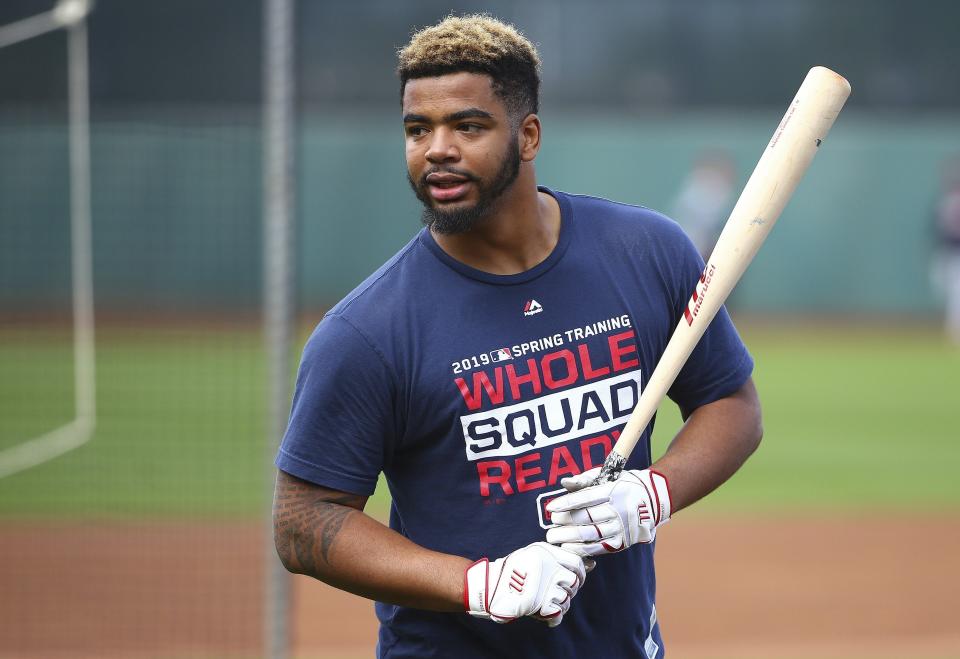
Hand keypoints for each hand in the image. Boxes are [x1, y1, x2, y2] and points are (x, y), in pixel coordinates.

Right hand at [464, 541, 587, 626]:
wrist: (490, 586)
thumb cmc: (515, 571)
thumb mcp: (536, 556)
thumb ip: (561, 559)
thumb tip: (592, 565)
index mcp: (545, 551)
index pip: (576, 561)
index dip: (580, 573)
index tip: (576, 579)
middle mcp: (546, 565)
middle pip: (573, 582)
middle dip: (568, 590)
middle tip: (554, 592)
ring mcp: (543, 584)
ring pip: (566, 598)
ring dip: (559, 604)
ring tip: (545, 602)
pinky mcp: (539, 601)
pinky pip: (558, 612)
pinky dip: (553, 616)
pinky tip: (543, 612)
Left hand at [545, 467, 671, 556]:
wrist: (653, 499)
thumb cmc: (623, 484)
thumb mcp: (607, 476)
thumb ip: (584, 479)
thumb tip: (564, 483)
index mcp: (614, 491)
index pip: (586, 498)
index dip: (566, 504)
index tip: (551, 508)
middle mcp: (619, 510)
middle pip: (587, 517)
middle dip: (565, 521)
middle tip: (551, 523)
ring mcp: (621, 527)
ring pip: (591, 534)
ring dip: (569, 537)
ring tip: (554, 537)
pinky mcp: (622, 542)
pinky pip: (598, 547)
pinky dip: (582, 549)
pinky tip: (568, 547)